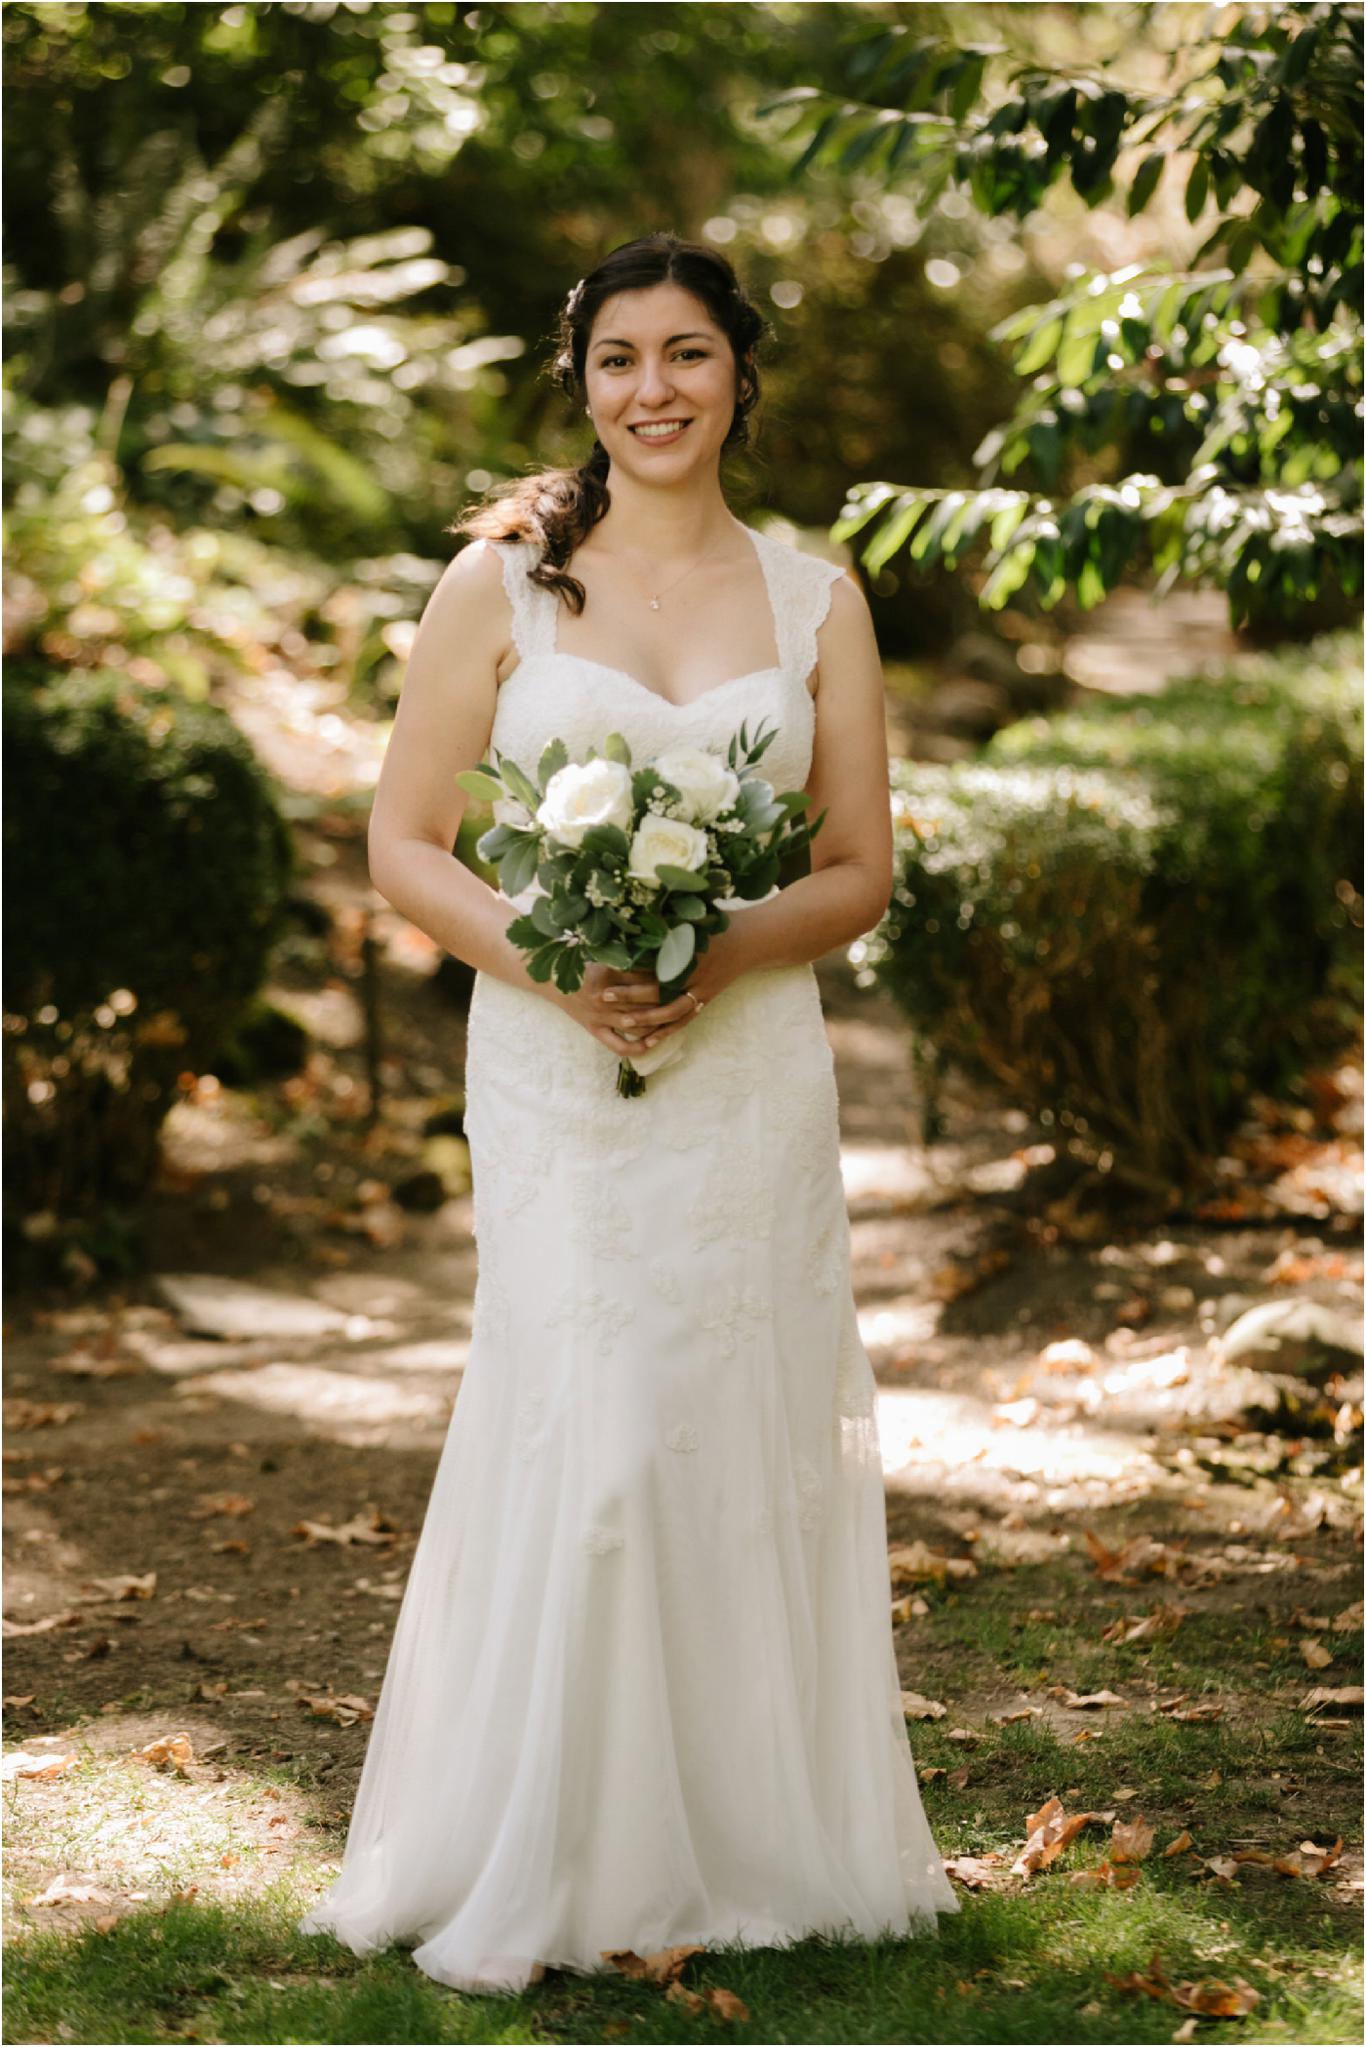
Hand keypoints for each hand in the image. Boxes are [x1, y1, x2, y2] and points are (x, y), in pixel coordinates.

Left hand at [592, 931, 742, 1053]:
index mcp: (688, 949)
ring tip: (621, 1022)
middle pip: (658, 988)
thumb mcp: (693, 915)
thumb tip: (632, 917)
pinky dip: (666, 1031)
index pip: (653, 961)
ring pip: (671, 1010)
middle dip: (630, 994)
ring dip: (646, 1018)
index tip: (605, 967)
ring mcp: (702, 989)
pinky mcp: (706, 999)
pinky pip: (684, 1020)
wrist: (751, 939)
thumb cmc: (719, 922)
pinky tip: (648, 1040)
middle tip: (603, 996)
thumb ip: (666, 918)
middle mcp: (694, 972)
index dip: (629, 966)